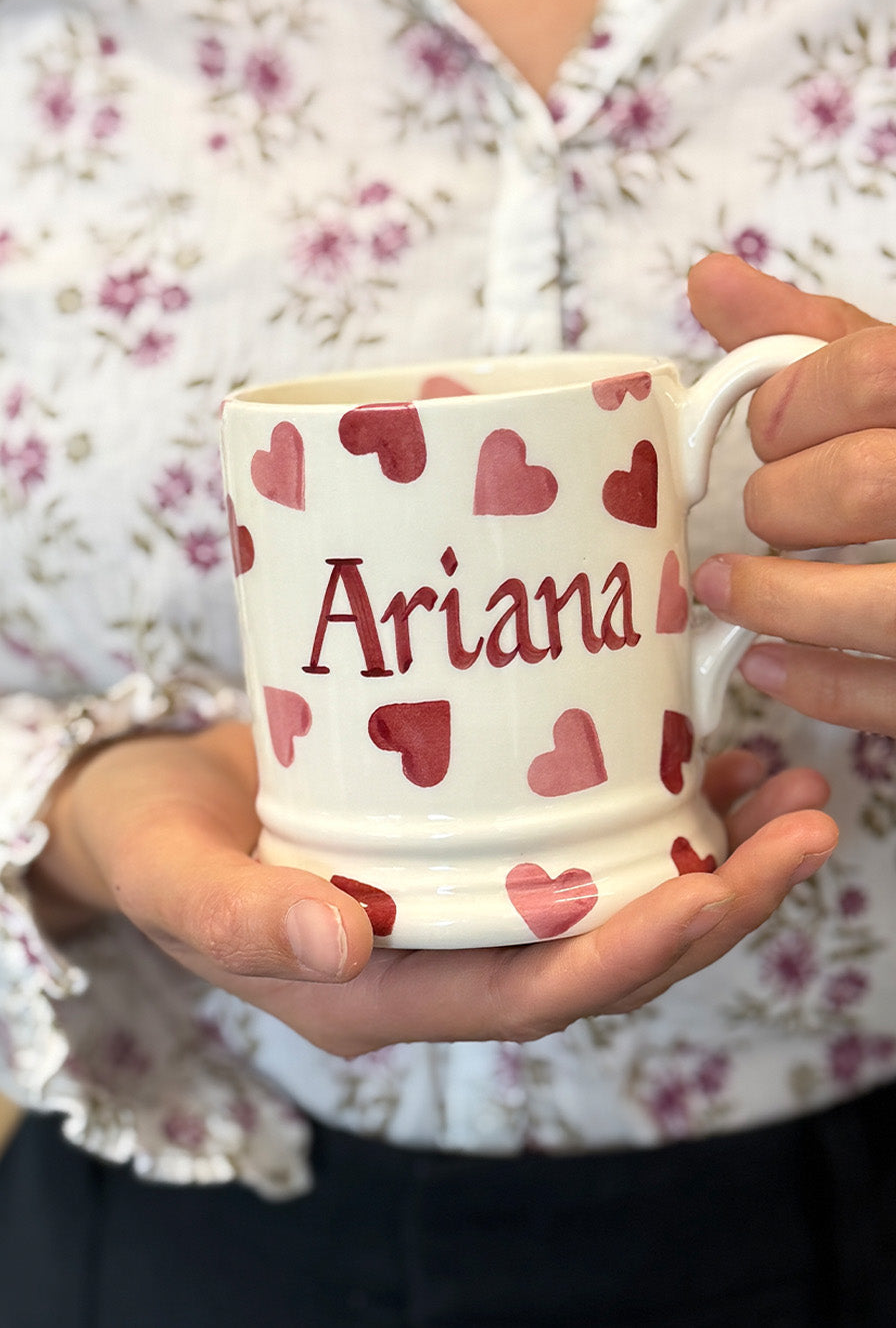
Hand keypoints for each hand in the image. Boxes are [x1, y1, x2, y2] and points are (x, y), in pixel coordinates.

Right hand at [29, 723, 835, 1055]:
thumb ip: (238, 915)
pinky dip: (649, 807)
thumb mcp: (169, 875)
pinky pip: (576, 844)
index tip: (720, 886)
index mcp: (381, 991)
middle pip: (602, 952)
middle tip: (806, 824)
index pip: (533, 994)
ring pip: (608, 900)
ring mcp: (459, 904)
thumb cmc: (149, 844)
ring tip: (790, 790)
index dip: (631, 952)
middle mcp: (440, 959)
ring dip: (710, 854)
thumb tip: (342, 944)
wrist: (142, 809)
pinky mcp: (466, 843)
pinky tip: (706, 759)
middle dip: (715, 902)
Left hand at [689, 252, 895, 735]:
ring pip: (885, 605)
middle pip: (866, 485)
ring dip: (779, 603)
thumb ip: (818, 336)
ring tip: (724, 590)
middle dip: (784, 500)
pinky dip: (822, 684)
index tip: (768, 425)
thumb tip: (710, 279)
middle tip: (766, 508)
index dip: (794, 400)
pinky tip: (769, 661)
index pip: (871, 373)